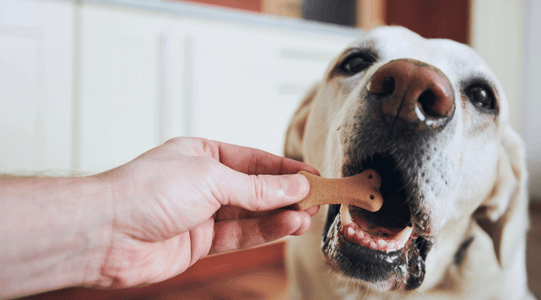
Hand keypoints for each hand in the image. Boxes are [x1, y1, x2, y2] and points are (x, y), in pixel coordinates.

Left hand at [95, 137, 318, 287]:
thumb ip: (257, 187)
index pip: (255, 160)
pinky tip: (286, 226)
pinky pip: (240, 235)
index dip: (286, 169)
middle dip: (287, 194)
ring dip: (280, 215)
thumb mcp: (212, 178)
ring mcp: (202, 214)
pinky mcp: (200, 242)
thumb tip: (295, 185)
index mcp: (203, 154)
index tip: (314, 176)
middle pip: (256, 188)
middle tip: (317, 199)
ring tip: (307, 215)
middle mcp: (204, 182)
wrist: (105, 232)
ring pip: (252, 214)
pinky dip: (264, 232)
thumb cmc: (145, 191)